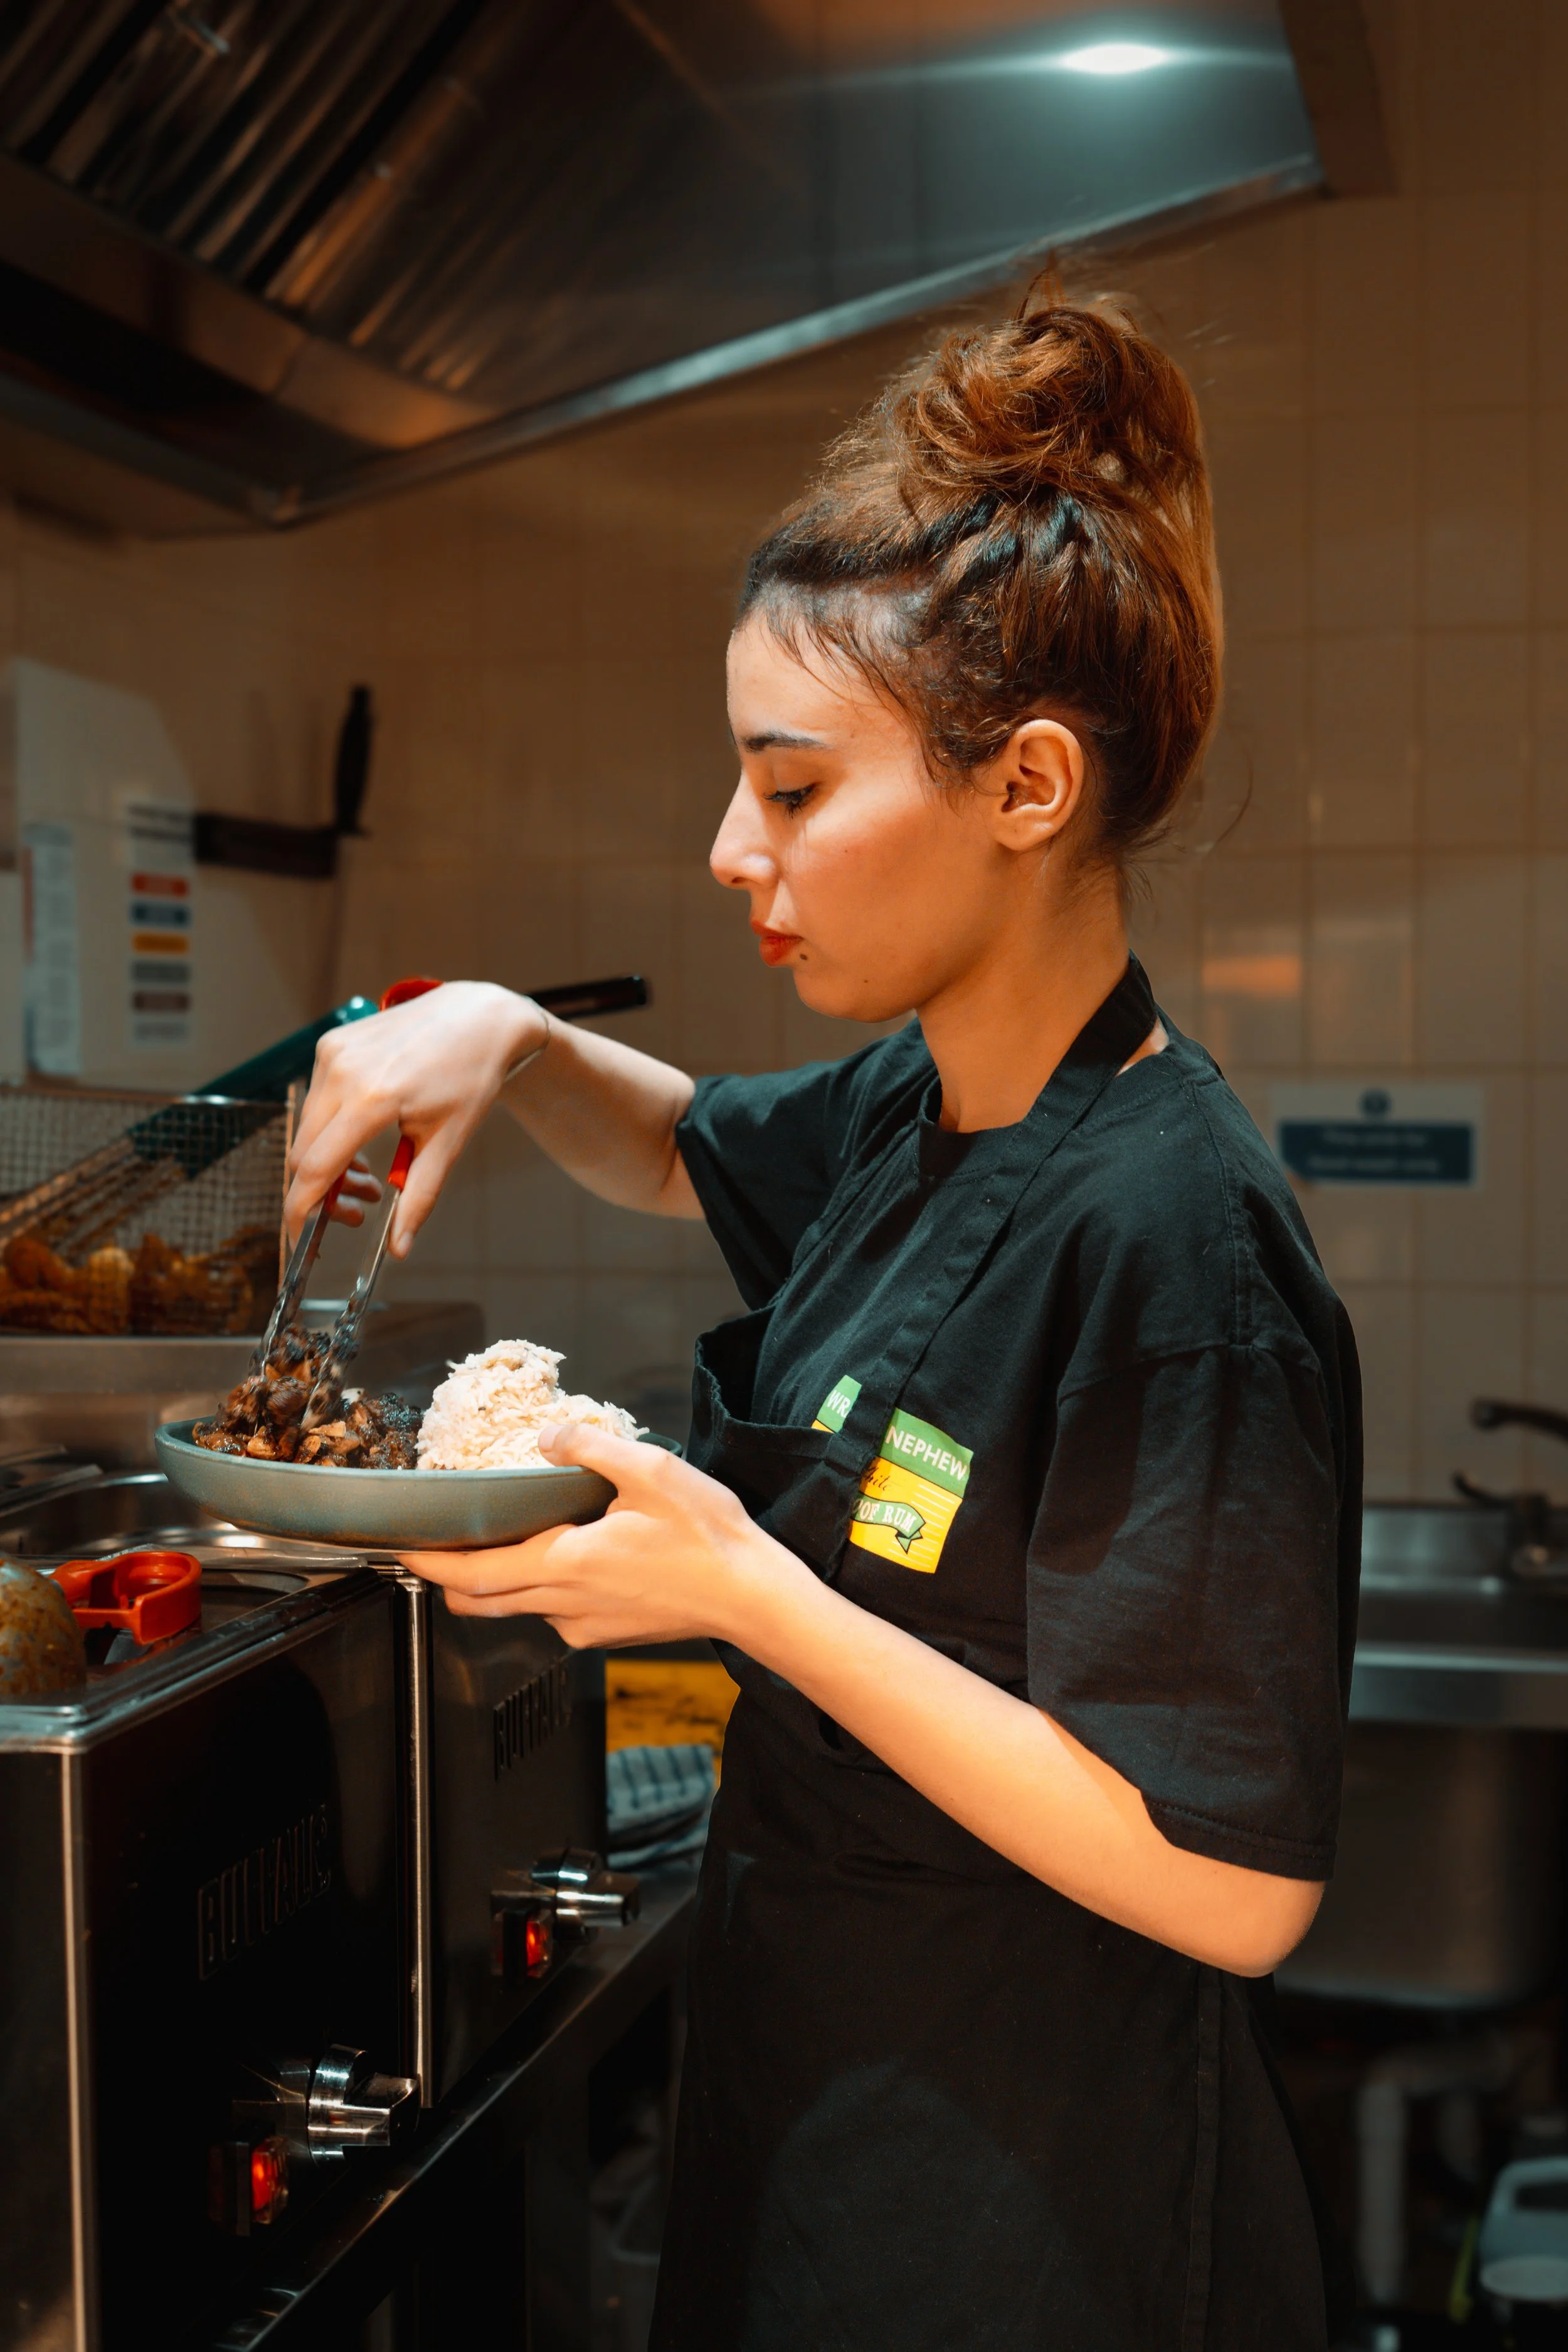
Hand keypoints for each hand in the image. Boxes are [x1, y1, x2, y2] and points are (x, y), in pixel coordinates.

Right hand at [284, 982, 540, 1252]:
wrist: (477, 1017)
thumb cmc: (470, 1077)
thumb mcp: (449, 1143)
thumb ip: (419, 1198)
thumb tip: (400, 1248)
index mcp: (372, 1099)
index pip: (315, 1169)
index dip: (302, 1212)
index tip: (303, 1242)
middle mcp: (342, 1072)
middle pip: (303, 1153)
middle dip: (320, 1193)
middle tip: (355, 1214)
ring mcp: (332, 1053)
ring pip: (307, 1129)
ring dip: (326, 1162)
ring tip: (367, 1178)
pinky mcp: (331, 1042)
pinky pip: (316, 1100)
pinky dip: (329, 1129)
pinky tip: (361, 1138)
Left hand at [398, 1423, 813, 1650]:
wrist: (753, 1599)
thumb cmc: (708, 1538)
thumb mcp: (652, 1473)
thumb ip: (591, 1449)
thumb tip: (548, 1437)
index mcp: (566, 1566)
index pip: (474, 1574)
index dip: (431, 1563)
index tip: (402, 1549)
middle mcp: (565, 1606)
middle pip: (483, 1601)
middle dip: (448, 1577)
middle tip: (428, 1549)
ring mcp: (585, 1627)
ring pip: (519, 1607)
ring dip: (498, 1579)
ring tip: (498, 1540)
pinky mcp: (607, 1634)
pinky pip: (556, 1612)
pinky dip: (542, 1586)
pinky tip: (567, 1554)